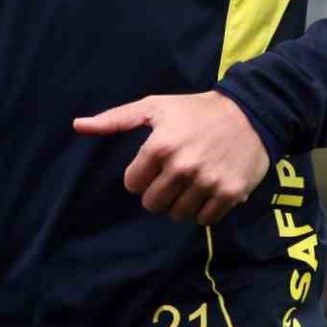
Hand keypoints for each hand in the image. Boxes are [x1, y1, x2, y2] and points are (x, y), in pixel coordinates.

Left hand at [72, 90, 269, 224]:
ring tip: (187, 184)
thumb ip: (114, 120)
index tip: (151, 166)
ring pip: (178, 214)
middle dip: (156, 193)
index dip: (138, 177)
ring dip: (179, 203)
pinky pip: (205, 220)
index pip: (132, 184)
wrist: (248, 114)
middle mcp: (183, 167)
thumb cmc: (194, 110)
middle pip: (153, 204)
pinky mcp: (230, 194)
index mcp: (160, 146)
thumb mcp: (153, 107)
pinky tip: (206, 191)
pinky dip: (203, 210)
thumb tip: (77, 125)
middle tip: (169, 178)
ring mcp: (208, 182)